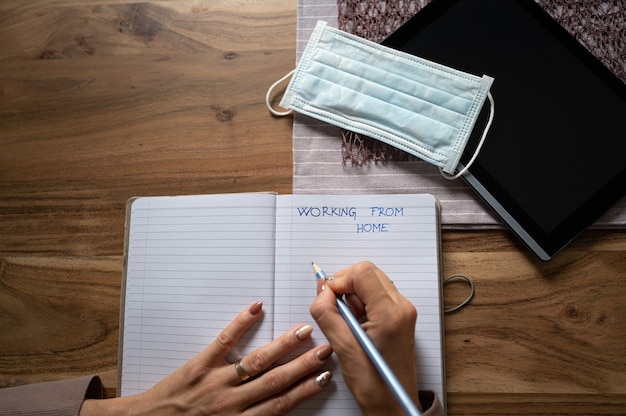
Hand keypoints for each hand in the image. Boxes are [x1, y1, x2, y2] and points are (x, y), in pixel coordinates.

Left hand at [81, 302, 332, 414]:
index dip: (304, 390)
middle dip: (302, 366)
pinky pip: (223, 341)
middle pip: (274, 381)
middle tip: (325, 350)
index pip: (279, 405)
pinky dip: (240, 323)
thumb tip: (275, 411)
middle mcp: (231, 402)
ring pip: (255, 362)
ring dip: (282, 346)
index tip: (323, 377)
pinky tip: (256, 308)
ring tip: (303, 332)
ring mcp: (215, 380)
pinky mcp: (198, 364)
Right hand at [309, 261, 420, 414]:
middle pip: (368, 272)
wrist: (393, 405)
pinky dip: (362, 303)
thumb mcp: (343, 348)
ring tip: (349, 323)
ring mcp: (403, 311)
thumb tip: (321, 291)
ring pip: (371, 282)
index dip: (340, 281)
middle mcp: (402, 308)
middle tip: (338, 311)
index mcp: (390, 314)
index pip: (362, 272)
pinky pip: (376, 295)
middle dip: (346, 286)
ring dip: (353, 295)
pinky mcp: (400, 316)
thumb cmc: (375, 385)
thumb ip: (327, 314)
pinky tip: (357, 325)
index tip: (328, 298)